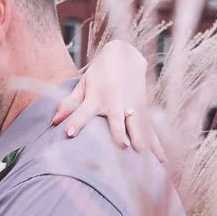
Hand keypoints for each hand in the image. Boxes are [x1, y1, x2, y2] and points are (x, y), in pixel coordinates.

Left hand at [53, 39, 163, 157]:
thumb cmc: (99, 73)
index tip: (69, 133)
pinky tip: (162, 161)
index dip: (77, 121)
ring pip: (137, 126)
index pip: (84, 111)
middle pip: (117, 120)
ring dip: (141, 140)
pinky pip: (150, 130)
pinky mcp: (143, 110)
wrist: (125, 55)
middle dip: (119, 132)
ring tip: (144, 158)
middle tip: (123, 146)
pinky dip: (156, 145)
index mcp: (96, 97)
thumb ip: (69, 104)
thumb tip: (54, 121)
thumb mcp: (82, 85)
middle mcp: (115, 103)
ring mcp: (131, 106)